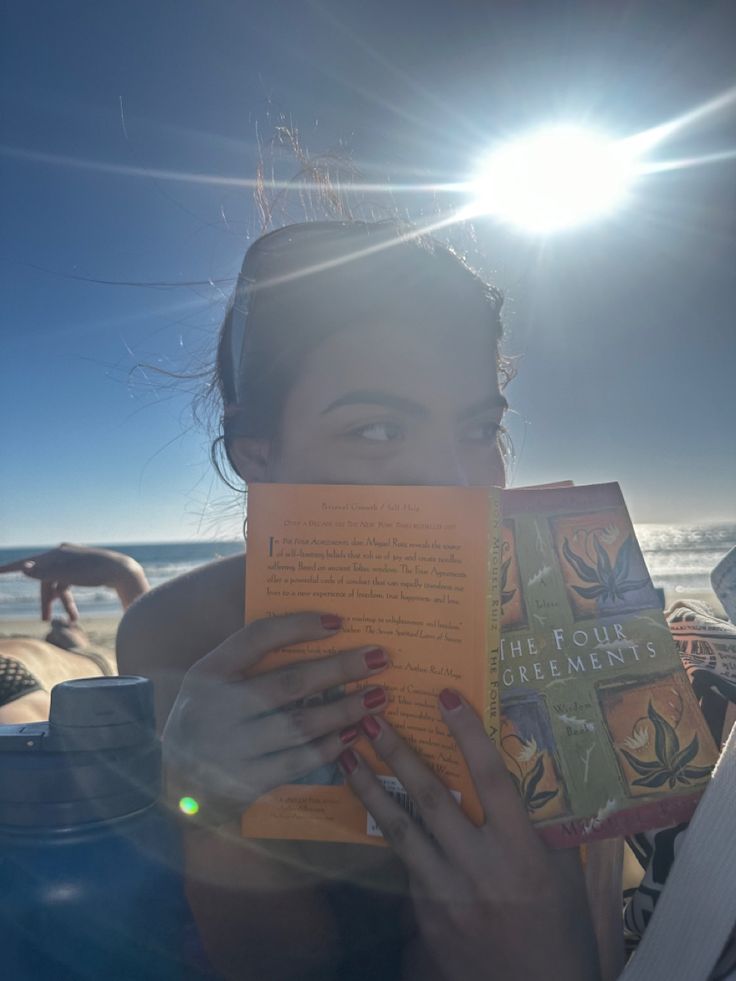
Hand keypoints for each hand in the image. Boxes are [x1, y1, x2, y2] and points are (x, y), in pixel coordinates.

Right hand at [0, 543, 148, 620]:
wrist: (124, 571)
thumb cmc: (96, 572)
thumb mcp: (68, 575)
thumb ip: (45, 573)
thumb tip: (24, 568)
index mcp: (57, 554)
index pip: (29, 563)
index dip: (11, 569)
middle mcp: (63, 556)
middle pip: (45, 580)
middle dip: (45, 600)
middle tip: (44, 619)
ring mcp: (73, 563)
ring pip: (58, 585)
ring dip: (60, 603)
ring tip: (69, 620)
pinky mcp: (82, 570)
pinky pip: (68, 586)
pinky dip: (69, 600)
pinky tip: (73, 616)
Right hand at [162, 612, 390, 819]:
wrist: (174, 787)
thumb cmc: (205, 721)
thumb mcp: (211, 685)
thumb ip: (249, 664)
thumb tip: (316, 633)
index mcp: (208, 673)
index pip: (256, 638)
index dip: (298, 626)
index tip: (338, 621)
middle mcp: (215, 708)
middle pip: (289, 682)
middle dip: (340, 668)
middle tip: (379, 657)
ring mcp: (229, 748)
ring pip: (299, 725)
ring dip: (344, 710)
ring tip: (377, 697)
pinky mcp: (245, 782)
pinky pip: (297, 762)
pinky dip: (329, 748)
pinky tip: (353, 735)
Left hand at [339, 692, 599, 980]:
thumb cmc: (560, 930)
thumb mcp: (564, 873)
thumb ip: (544, 824)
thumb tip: (528, 768)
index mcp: (523, 852)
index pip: (491, 779)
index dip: (468, 734)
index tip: (446, 697)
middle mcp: (482, 868)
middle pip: (433, 798)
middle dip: (399, 753)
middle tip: (370, 717)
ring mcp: (448, 894)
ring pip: (402, 830)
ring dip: (371, 789)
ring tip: (347, 757)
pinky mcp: (426, 917)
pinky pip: (407, 865)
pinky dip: (393, 834)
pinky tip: (377, 811)